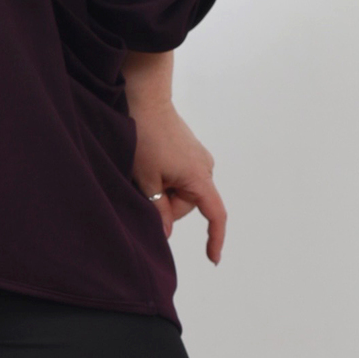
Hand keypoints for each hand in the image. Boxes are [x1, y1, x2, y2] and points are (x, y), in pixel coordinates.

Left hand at [128, 91, 226, 264]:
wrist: (145, 99)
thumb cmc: (144, 137)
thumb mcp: (146, 180)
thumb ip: (158, 211)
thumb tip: (166, 234)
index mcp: (199, 177)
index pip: (215, 215)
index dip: (215, 239)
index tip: (213, 259)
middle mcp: (205, 168)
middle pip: (188, 205)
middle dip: (166, 206)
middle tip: (143, 188)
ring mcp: (198, 158)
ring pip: (181, 191)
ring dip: (163, 191)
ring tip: (144, 171)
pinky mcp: (189, 151)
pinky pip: (180, 177)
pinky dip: (166, 179)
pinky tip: (151, 165)